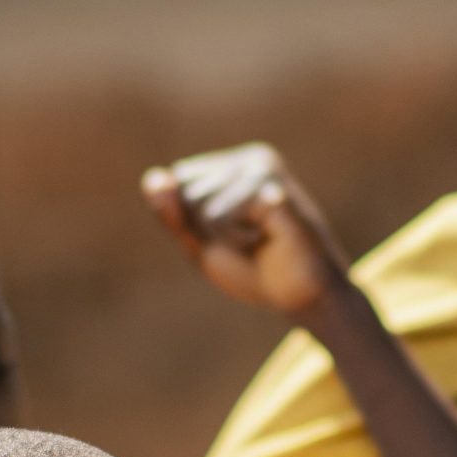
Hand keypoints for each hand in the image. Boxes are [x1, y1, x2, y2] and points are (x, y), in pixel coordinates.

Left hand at [142, 143, 346, 316]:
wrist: (303, 297)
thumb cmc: (254, 269)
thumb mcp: (201, 245)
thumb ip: (171, 215)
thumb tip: (154, 178)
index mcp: (233, 164)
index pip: (177, 184)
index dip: (192, 223)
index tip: (229, 237)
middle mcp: (250, 158)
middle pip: (186, 193)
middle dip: (205, 231)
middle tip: (246, 243)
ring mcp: (264, 170)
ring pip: (201, 207)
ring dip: (224, 238)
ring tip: (259, 241)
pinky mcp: (273, 189)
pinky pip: (221, 216)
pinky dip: (237, 240)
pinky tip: (269, 239)